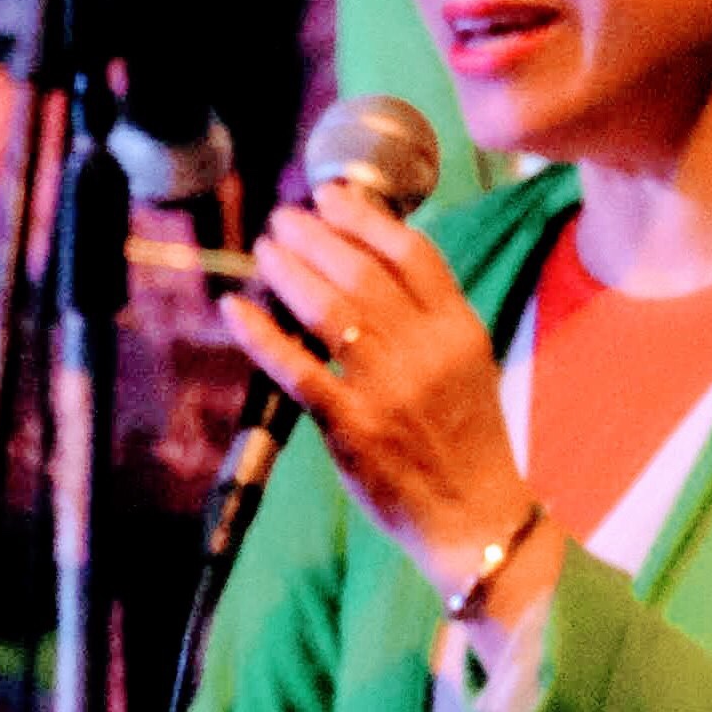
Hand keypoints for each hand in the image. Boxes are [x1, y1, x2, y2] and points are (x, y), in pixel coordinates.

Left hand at [226, 182, 547, 612]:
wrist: (476, 516)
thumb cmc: (468, 439)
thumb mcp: (469, 364)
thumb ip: (429, 317)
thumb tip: (369, 267)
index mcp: (461, 330)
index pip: (413, 254)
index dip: (367, 218)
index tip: (332, 196)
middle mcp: (427, 351)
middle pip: (364, 272)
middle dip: (317, 236)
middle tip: (285, 218)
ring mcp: (390, 389)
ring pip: (330, 311)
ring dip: (290, 271)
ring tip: (267, 249)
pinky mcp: (354, 427)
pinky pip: (298, 370)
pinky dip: (261, 335)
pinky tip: (234, 309)